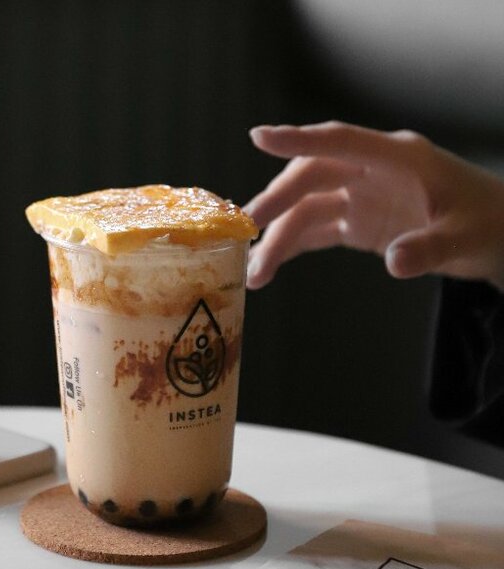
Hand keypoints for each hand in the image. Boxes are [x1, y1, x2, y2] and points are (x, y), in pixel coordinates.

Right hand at [243, 121, 503, 291]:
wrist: (497, 237)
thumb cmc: (489, 224)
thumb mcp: (466, 237)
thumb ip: (429, 248)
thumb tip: (394, 262)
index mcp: (398, 158)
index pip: (341, 141)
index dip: (300, 139)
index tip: (259, 137)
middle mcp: (371, 172)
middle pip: (311, 176)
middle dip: (277, 201)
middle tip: (248, 229)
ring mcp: (361, 196)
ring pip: (306, 208)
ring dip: (278, 237)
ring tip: (256, 273)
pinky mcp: (357, 222)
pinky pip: (315, 230)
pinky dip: (290, 248)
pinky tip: (270, 268)